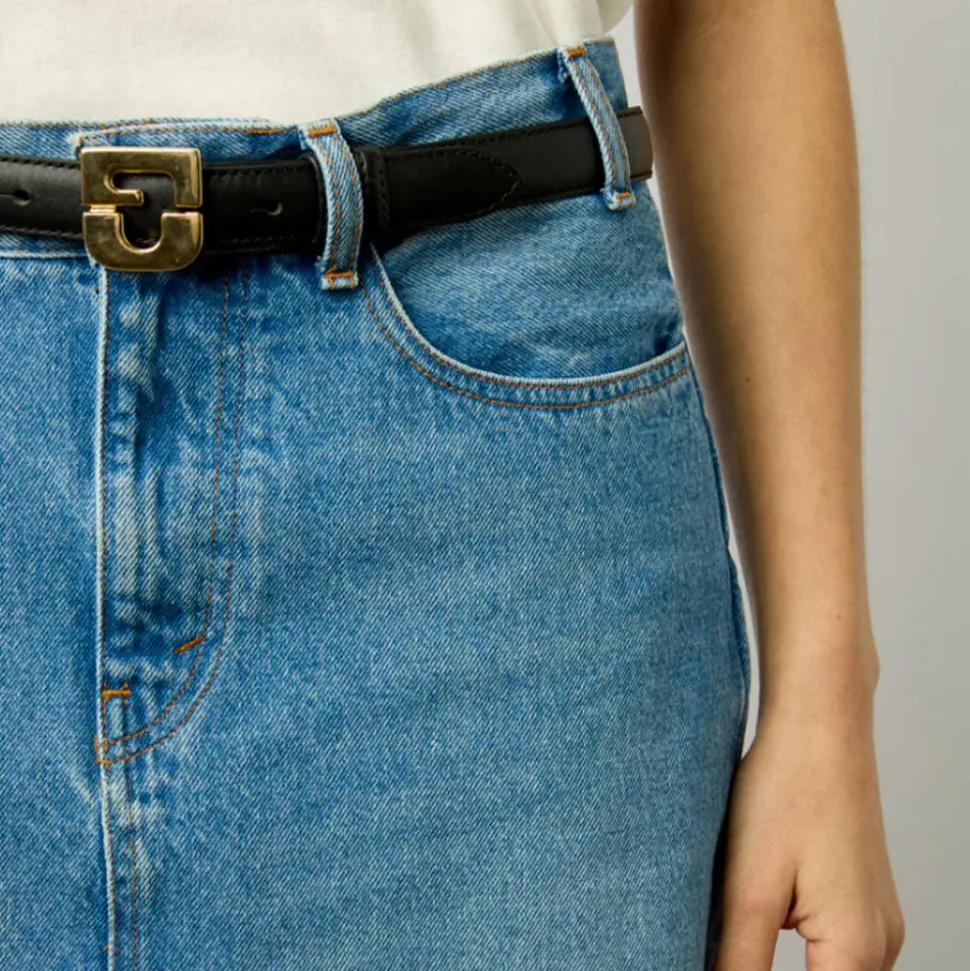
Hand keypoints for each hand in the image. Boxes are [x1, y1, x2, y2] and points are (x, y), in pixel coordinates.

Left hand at [713, 679, 904, 970]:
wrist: (820, 722)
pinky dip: (788, 934)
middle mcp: (881, 945)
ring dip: (775, 958)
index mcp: (858, 954)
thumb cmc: (787, 792)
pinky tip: (755, 900)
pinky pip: (830, 940)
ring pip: (824, 967)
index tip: (726, 954)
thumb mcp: (747, 889)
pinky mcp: (861, 893)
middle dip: (762, 968)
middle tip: (723, 936)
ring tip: (735, 916)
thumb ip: (739, 962)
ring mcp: (877, 918)